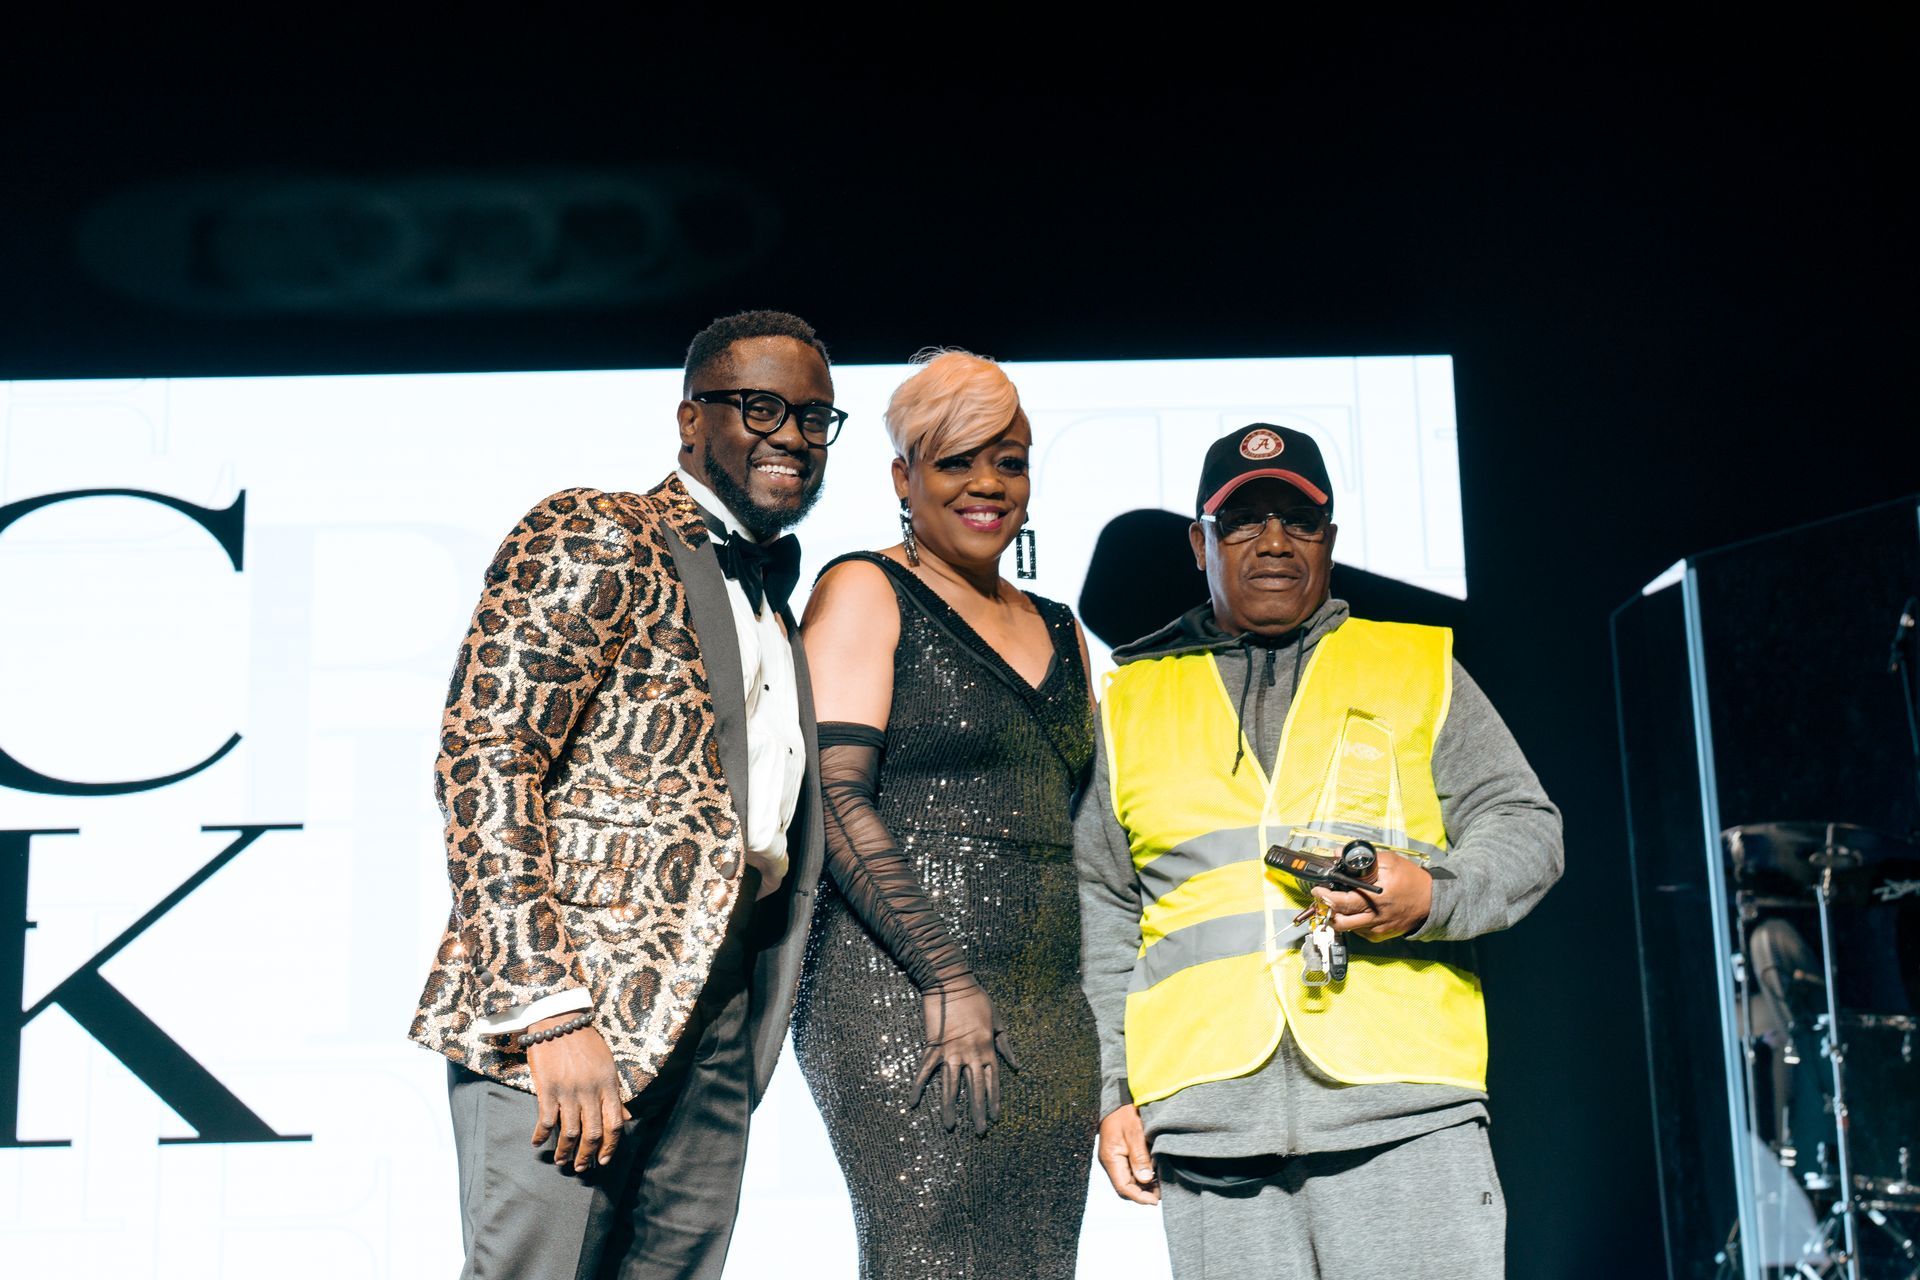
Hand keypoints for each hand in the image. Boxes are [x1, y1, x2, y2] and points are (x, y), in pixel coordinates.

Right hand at [525, 1014, 625, 1172]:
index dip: (610, 1146)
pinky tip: (537, 1143)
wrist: (559, 1021)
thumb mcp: (608, 1066)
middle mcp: (590, 1091)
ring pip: (570, 1132)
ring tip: (561, 1160)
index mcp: (608, 1085)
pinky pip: (546, 1120)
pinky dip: (542, 1135)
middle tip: (581, 1167)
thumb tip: (626, 1119)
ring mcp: (568, 1091)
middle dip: (588, 1155)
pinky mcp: (547, 1089)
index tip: (604, 1160)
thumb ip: (615, 1094)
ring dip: (565, 1151)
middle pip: (592, 1133)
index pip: (614, 1123)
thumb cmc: (586, 1043)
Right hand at [911, 979, 1020, 1135]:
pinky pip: (924, 1070)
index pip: (993, 1081)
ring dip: (950, 1107)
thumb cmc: (978, 999)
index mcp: (988, 1048)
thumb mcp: (999, 1021)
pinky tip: (912, 1103)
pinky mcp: (933, 1046)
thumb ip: (1006, 1045)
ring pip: (951, 1086)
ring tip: (950, 1127)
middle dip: (978, 1111)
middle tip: (980, 1132)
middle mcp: (971, 1054)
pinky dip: (918, 1087)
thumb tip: (1016, 1066)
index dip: (994, 1100)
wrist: (951, 983)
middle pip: (975, 1088)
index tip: (995, 1118)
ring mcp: (951, 1052)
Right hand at [1097, 1104, 1159, 1204]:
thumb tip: (1144, 1180)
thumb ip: (1139, 1157)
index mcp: (1110, 1158)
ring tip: (1161, 1184)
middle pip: (1126, 1187)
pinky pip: (1130, 1170)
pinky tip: (1154, 1173)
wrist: (1119, 1097)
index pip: (1123, 1187)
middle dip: (1143, 1193)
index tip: (1156, 1200)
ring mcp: (1115, 1158)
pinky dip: (1142, 1175)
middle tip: (1162, 1193)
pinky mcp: (1121, 1153)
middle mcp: (1110, 1161)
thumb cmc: (1125, 1112)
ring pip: (1129, 1180)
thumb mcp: (1135, 1133)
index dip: (1139, 1197)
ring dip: (1144, 1185)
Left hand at [1311, 847, 1432, 940]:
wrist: (1432, 902)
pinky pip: (1358, 931)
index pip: (1344, 902)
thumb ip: (1364, 858)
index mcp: (1377, 897)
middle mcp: (1375, 917)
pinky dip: (1350, 921)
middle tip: (1319, 897)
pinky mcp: (1379, 936)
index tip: (1317, 889)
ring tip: (1332, 904)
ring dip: (1335, 916)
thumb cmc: (1412, 880)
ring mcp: (1377, 929)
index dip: (1326, 897)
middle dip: (1325, 907)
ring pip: (1346, 928)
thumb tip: (1338, 854)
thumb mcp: (1391, 862)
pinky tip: (1351, 910)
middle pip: (1340, 919)